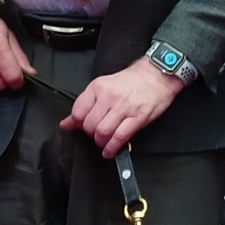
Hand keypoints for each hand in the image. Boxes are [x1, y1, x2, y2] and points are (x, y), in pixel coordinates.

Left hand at [60, 57, 183, 156]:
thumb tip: (66, 123)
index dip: (78, 124)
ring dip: (100, 142)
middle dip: (90, 135)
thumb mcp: (105, 86)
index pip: (78, 112)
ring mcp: (124, 107)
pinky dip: (112, 148)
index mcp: (98, 87)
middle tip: (96, 134)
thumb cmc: (133, 80)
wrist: (158, 74)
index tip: (83, 127)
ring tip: (104, 141)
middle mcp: (109, 96)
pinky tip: (110, 150)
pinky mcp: (138, 117)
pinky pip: (119, 137)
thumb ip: (86, 104)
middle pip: (89, 125)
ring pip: (102, 132)